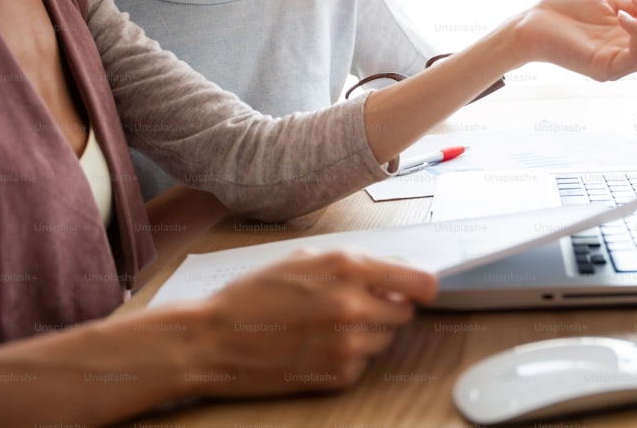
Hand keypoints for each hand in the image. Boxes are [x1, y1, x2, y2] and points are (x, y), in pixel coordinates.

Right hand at [193, 249, 437, 396]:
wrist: (213, 340)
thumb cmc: (253, 295)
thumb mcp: (304, 260)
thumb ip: (352, 266)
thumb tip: (392, 274)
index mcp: (348, 267)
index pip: (420, 281)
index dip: (423, 285)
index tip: (421, 288)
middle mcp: (353, 305)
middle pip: (405, 311)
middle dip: (388, 306)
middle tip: (358, 305)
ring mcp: (348, 345)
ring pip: (386, 339)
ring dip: (368, 332)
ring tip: (329, 326)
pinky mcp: (338, 376)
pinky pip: (364, 364)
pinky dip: (349, 357)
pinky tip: (318, 347)